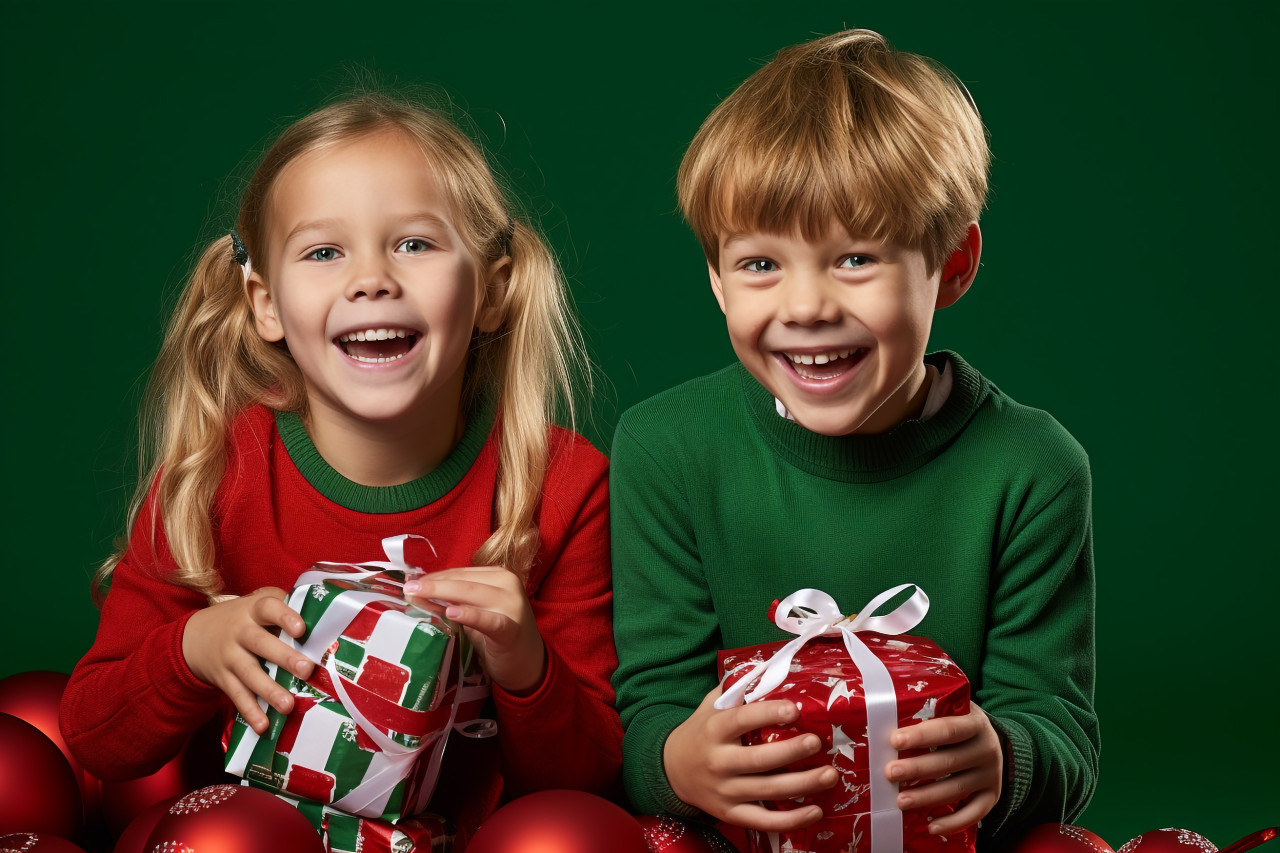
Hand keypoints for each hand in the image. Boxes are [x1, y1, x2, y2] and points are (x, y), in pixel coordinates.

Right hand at [181, 587, 313, 733]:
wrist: (194, 637)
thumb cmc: (243, 619)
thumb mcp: (257, 604)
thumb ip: (285, 606)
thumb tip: (324, 616)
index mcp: (253, 610)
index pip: (268, 608)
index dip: (284, 617)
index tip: (301, 629)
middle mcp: (240, 632)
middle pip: (260, 643)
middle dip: (284, 657)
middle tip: (306, 669)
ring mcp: (230, 657)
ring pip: (249, 674)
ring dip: (269, 691)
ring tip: (288, 705)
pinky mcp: (223, 679)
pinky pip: (238, 696)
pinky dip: (250, 711)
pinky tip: (263, 726)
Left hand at [403, 567, 544, 693]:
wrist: (527, 663)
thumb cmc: (498, 635)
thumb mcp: (478, 612)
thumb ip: (457, 600)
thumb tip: (421, 591)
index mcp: (501, 576)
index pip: (462, 573)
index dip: (436, 576)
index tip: (412, 582)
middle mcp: (509, 585)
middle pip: (464, 581)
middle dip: (434, 584)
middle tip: (408, 588)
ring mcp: (512, 606)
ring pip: (472, 594)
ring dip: (442, 594)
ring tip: (418, 596)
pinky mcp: (511, 629)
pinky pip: (488, 620)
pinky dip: (470, 615)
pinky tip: (451, 612)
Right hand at [664, 685, 838, 831]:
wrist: (672, 769)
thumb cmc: (701, 731)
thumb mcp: (711, 705)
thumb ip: (737, 688)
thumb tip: (772, 666)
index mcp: (714, 730)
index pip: (742, 720)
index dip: (768, 714)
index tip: (794, 710)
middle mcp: (718, 761)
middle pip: (759, 759)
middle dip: (791, 751)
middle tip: (817, 743)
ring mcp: (724, 790)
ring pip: (767, 791)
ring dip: (802, 785)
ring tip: (829, 775)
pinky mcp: (730, 813)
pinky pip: (763, 821)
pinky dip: (791, 820)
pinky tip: (814, 810)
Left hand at [885, 702, 1001, 834]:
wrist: (993, 738)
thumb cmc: (959, 722)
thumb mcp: (953, 709)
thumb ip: (929, 709)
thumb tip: (885, 711)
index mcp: (975, 722)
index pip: (947, 729)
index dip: (921, 735)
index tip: (894, 741)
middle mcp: (987, 749)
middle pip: (949, 761)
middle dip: (917, 768)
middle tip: (889, 772)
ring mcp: (991, 774)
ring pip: (957, 788)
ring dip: (927, 796)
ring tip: (900, 801)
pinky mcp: (992, 794)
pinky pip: (975, 813)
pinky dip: (954, 822)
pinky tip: (932, 826)